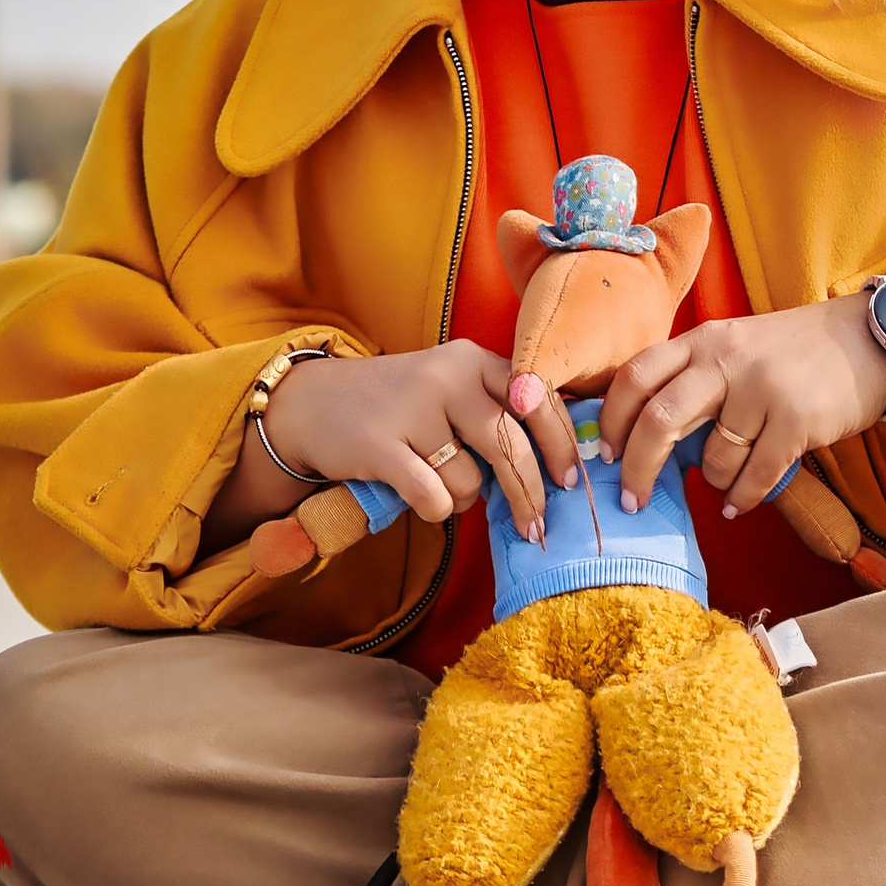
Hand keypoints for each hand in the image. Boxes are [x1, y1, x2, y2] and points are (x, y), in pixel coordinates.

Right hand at [261, 342, 573, 540]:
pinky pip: (434, 498)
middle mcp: (446, 375)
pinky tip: (420, 496)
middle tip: (537, 527)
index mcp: (472, 358)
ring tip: (438, 484)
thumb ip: (497, 410)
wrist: (315, 403)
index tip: (571, 480)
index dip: (559, 442)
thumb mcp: (451, 388)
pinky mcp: (380, 444)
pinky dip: (435, 509)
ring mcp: (412, 408)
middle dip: (529, 493)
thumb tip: (557, 464)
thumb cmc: (400, 404)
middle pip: (510, 445)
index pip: (535, 397)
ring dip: (463, 499)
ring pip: (469, 480)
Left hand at [598, 298, 885, 518]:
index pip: (636, 374)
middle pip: (659, 418)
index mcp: (703, 339)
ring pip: (713, 457)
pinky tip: (737, 504)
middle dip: (637, 468)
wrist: (865, 340)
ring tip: (723, 483)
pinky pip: (755, 475)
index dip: (612, 419)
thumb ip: (692, 379)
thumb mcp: (734, 347)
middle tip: (631, 501)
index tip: (605, 454)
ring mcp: (762, 388)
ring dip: (712, 482)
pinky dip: (741, 498)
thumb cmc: (790, 353)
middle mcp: (726, 359)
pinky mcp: (796, 419)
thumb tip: (644, 439)